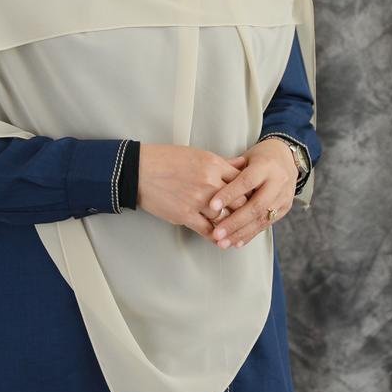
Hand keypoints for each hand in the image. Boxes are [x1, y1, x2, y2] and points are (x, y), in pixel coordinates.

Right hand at [137, 144, 251, 240]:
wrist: (139, 170)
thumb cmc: (167, 159)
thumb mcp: (197, 154)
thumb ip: (222, 163)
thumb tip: (243, 164)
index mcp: (213, 164)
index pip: (242, 181)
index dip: (248, 190)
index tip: (251, 197)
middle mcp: (209, 182)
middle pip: (239, 201)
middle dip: (243, 209)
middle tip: (246, 215)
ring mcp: (198, 200)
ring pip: (225, 217)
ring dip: (229, 224)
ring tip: (234, 229)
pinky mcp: (185, 215)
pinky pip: (207, 230)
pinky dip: (216, 235)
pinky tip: (219, 237)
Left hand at [207, 140, 296, 248]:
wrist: (287, 157)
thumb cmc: (261, 157)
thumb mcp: (245, 157)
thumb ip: (230, 171)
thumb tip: (208, 183)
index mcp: (266, 166)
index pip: (246, 182)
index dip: (229, 194)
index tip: (212, 206)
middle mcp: (278, 182)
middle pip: (256, 205)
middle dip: (235, 222)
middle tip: (217, 233)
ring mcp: (283, 197)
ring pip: (261, 219)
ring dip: (241, 233)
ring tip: (223, 242)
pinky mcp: (285, 209)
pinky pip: (266, 224)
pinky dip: (250, 234)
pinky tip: (236, 242)